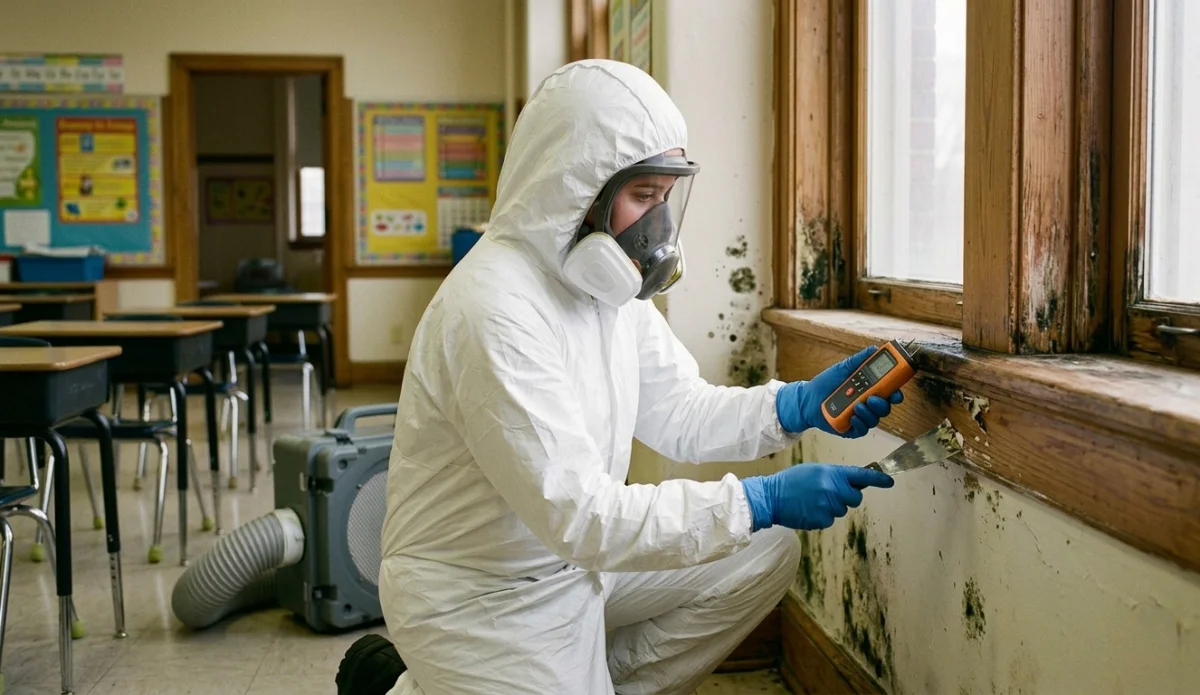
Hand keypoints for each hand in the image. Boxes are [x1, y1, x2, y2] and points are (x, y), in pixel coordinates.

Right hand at [741, 464, 894, 530]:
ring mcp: (828, 506)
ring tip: (812, 501)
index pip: (862, 476)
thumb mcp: (815, 471)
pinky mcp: (822, 520)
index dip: (878, 480)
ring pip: (842, 510)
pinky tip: (808, 510)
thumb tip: (853, 484)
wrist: (771, 497)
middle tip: (829, 493)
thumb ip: (835, 476)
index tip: (889, 482)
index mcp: (832, 473)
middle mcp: (833, 489)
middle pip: (855, 499)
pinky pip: (830, 520)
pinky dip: (822, 516)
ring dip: (832, 507)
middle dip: (846, 497)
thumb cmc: (792, 481)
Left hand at [775, 346, 903, 437]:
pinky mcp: (851, 428)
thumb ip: (860, 360)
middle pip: (885, 407)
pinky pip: (863, 430)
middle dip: (882, 404)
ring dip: (868, 412)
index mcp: (869, 389)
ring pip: (875, 419)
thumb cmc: (826, 383)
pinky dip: (860, 423)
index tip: (896, 392)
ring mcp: (860, 417)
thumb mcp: (843, 368)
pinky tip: (853, 417)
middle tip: (872, 398)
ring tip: (856, 406)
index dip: (896, 393)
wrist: (807, 398)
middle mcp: (867, 404)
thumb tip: (875, 349)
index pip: (889, 393)